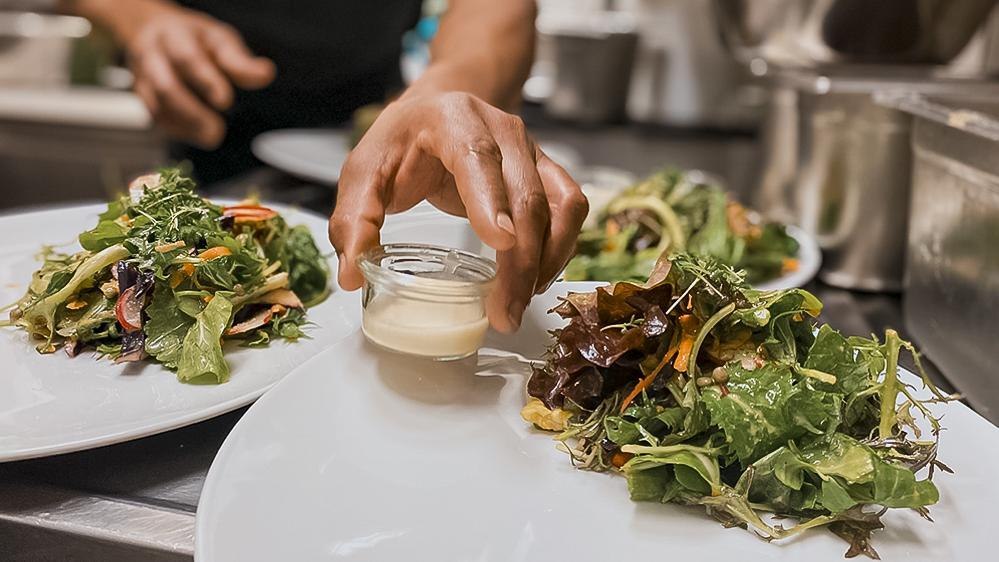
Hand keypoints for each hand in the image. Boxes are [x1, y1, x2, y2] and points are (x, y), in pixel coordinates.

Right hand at [118, 0, 274, 147]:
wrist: (158, 32)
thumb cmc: (196, 39)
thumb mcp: (220, 41)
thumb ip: (239, 61)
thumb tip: (266, 74)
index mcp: (175, 35)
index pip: (187, 58)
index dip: (206, 80)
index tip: (225, 101)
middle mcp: (152, 54)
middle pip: (166, 86)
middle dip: (193, 113)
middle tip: (217, 132)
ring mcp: (142, 76)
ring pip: (156, 106)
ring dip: (185, 126)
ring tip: (211, 137)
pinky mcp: (141, 94)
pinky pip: (155, 117)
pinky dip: (177, 130)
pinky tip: (196, 135)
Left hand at [330, 91, 587, 332]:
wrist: (439, 107)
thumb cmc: (402, 142)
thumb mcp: (364, 172)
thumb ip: (354, 220)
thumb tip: (352, 275)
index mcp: (452, 118)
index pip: (478, 157)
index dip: (491, 200)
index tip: (500, 243)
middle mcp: (502, 129)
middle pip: (525, 196)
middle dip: (520, 261)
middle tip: (503, 312)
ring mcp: (532, 150)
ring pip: (559, 206)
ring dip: (546, 260)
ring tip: (517, 304)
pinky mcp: (547, 171)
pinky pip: (570, 210)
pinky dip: (561, 248)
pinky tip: (536, 280)